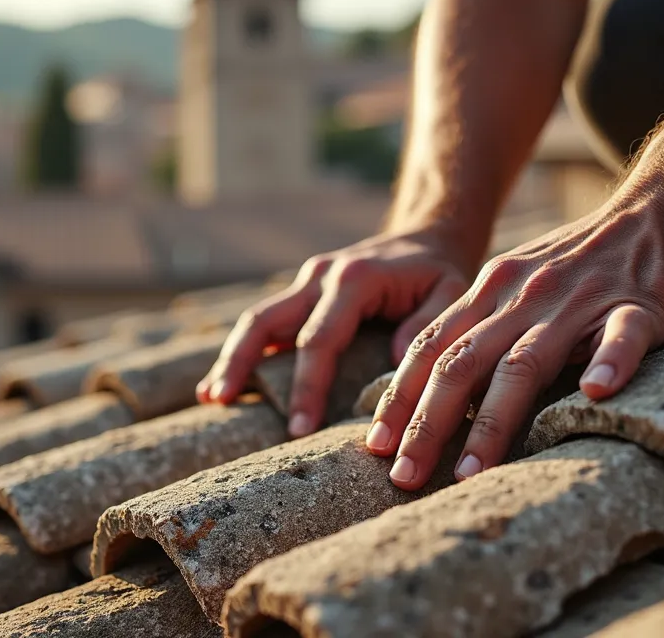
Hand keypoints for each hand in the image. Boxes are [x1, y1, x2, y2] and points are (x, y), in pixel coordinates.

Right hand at [197, 229, 474, 437]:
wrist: (430, 235)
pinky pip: (267, 321)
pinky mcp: (303, 291)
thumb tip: (393, 362)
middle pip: (267, 321)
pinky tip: (225, 384)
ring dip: (232, 356)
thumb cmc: (442, 272)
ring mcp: (307, 281)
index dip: (307, 385)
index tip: (299, 428)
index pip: (320, 339)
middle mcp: (322, 276)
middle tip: (223, 403)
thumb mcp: (452, 292)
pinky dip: (245, 351)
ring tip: (211, 396)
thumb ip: (427, 325)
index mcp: (355, 279)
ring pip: (258, 319)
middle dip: (243, 363)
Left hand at [366, 185, 663, 489]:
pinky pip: (621, 336)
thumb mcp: (521, 283)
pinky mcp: (638, 306)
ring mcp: (580, 302)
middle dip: (426, 424)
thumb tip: (435, 386)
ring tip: (470, 470)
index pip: (430, 349)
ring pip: (525, 363)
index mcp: (493, 291)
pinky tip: (599, 393)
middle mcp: (524, 296)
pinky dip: (610, 362)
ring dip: (493, 420)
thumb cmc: (590, 259)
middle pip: (462, 364)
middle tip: (402, 476)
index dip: (398, 398)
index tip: (374, 447)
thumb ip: (482, 325)